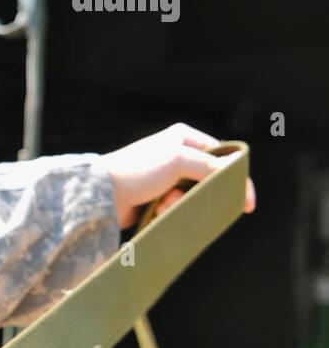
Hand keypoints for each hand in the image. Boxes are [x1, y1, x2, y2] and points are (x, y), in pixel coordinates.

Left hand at [98, 122, 256, 229]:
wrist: (101, 194)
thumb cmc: (137, 171)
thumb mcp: (178, 160)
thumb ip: (210, 165)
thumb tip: (235, 170)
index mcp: (184, 137)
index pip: (222, 156)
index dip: (235, 178)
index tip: (245, 203)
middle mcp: (176, 153)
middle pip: (208, 178)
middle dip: (200, 194)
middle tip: (182, 199)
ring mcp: (166, 175)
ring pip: (193, 196)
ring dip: (181, 204)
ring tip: (163, 204)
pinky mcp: (156, 195)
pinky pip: (178, 206)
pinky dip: (171, 211)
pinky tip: (156, 210)